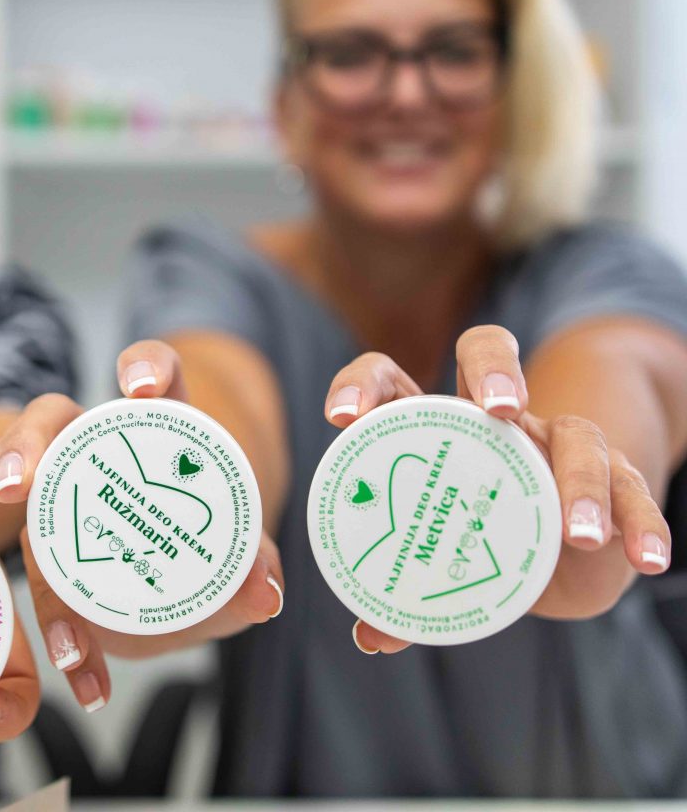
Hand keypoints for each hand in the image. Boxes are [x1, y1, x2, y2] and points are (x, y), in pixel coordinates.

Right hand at [0, 340, 284, 712]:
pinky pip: (40, 586)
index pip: (150, 371)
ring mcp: (63, 495)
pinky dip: (64, 635)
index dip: (143, 366)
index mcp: (158, 423)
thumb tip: (262, 594)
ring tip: (63, 630)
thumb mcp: (241, 545)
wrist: (183, 573)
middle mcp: (96, 445)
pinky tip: (86, 675)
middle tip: (21, 485)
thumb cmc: (211, 533)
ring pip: (27, 510)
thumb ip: (255, 563)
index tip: (141, 388)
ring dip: (33, 567)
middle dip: (25, 445)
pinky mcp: (49, 550)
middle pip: (49, 418)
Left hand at [324, 324, 672, 654]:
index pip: (391, 379)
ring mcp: (556, 442)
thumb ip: (405, 594)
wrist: (561, 554)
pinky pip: (634, 492)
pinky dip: (642, 524)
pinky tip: (646, 560)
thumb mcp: (443, 561)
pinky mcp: (613, 482)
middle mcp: (495, 419)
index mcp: (435, 426)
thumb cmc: (479, 539)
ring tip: (576, 533)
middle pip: (488, 350)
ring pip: (575, 435)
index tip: (341, 419)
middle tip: (499, 409)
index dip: (362, 384)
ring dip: (580, 482)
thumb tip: (371, 637)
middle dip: (494, 368)